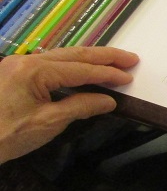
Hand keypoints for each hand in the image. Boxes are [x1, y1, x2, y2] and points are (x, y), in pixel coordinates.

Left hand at [0, 47, 138, 163]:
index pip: (80, 70)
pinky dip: (72, 66)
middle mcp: (26, 60)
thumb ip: (81, 107)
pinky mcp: (13, 72)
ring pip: (61, 56)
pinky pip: (49, 63)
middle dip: (104, 57)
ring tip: (113, 61)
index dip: (107, 74)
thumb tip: (109, 101)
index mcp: (35, 71)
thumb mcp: (49, 123)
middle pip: (73, 54)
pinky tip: (83, 70)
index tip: (129, 77)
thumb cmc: (7, 135)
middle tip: (130, 58)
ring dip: (89, 59)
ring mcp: (18, 64)